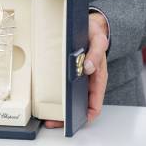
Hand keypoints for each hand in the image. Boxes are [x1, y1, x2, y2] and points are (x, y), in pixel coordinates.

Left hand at [45, 12, 108, 128]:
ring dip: (60, 109)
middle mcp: (89, 81)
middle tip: (53, 121)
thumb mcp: (98, 40)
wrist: (89, 24)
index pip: (95, 104)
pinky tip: (46, 98)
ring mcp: (79, 78)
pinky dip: (56, 96)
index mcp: (99, 77)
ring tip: (46, 115)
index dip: (86, 115)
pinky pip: (64, 88)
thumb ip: (96, 53)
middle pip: (80, 106)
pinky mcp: (70, 73)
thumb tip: (88, 68)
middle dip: (68, 117)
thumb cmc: (95, 33)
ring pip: (71, 100)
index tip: (75, 120)